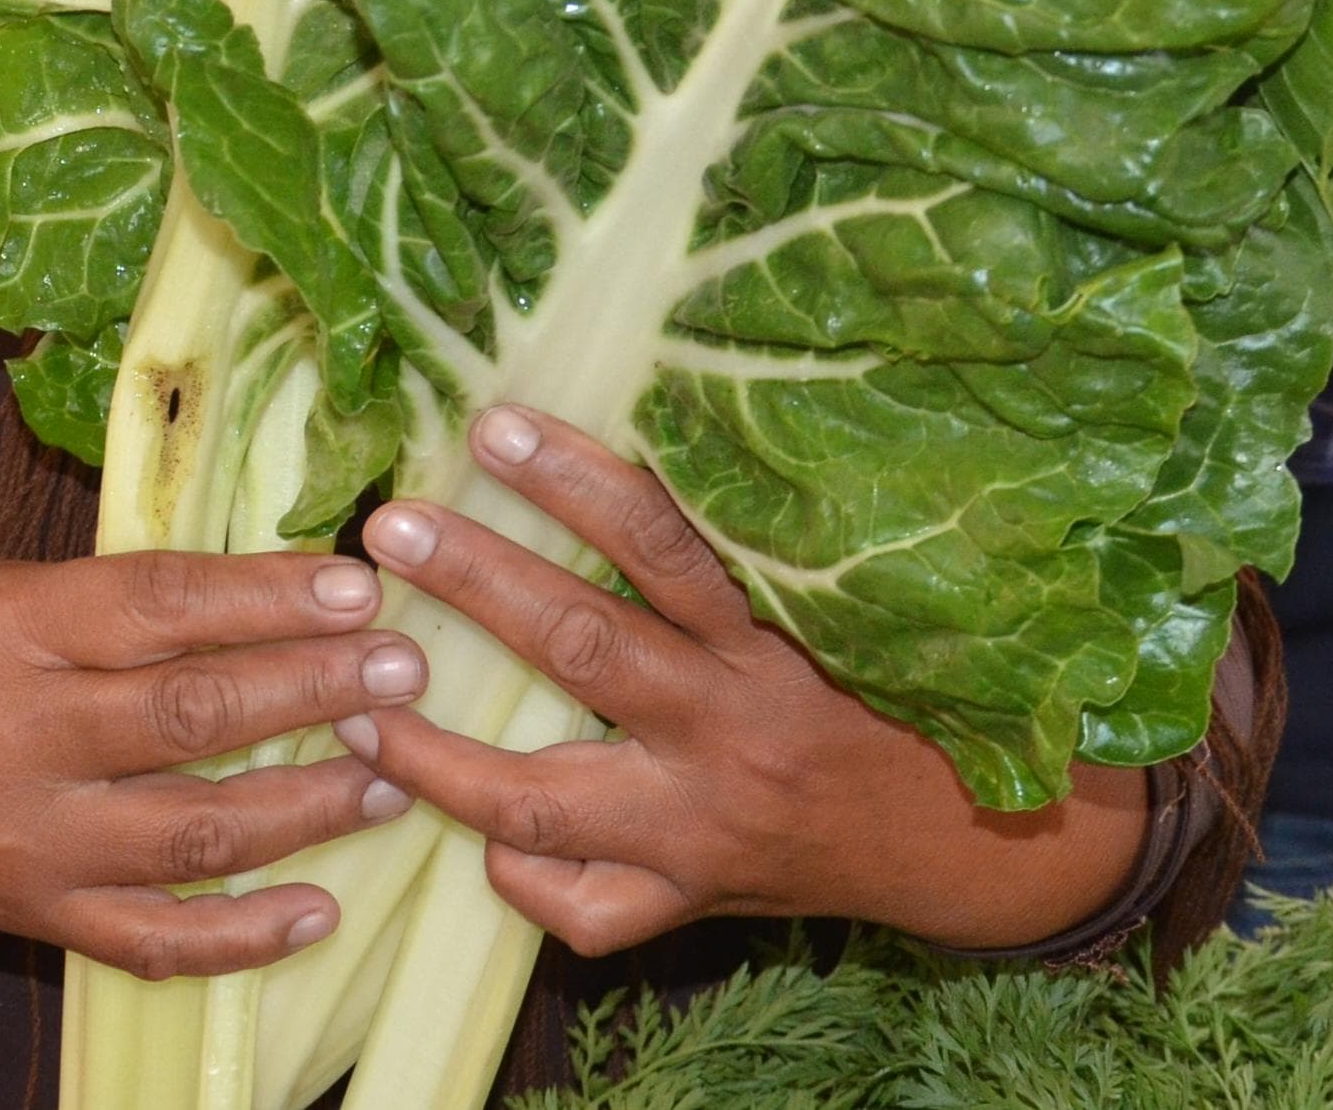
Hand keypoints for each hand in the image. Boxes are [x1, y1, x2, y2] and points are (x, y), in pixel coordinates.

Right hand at [0, 548, 421, 980]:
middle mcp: (17, 738)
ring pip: (193, 833)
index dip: (272, 596)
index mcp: (10, 630)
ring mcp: (23, 839)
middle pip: (194, 716)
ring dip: (308, 806)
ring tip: (391, 773)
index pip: (164, 606)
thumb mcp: (0, 587)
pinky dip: (242, 935)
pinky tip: (319, 909)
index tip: (360, 585)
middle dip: (317, 692)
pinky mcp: (24, 912)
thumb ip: (121, 600)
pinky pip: (150, 939)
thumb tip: (281, 588)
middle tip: (406, 671)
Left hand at [339, 407, 1151, 957]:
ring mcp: (699, 829)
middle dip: (476, 582)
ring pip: (541, 798)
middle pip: (581, 647)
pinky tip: (479, 840)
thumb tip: (634, 434)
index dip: (575, 480)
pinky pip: (583, 906)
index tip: (493, 425)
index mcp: (771, 639)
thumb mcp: (834, 606)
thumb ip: (742, 549)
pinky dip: (519, 876)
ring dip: (438, 755)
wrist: (970, 836)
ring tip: (362, 703)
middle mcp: (729, 729)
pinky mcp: (689, 902)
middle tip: (391, 528)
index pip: (664, 540)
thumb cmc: (887, 693)